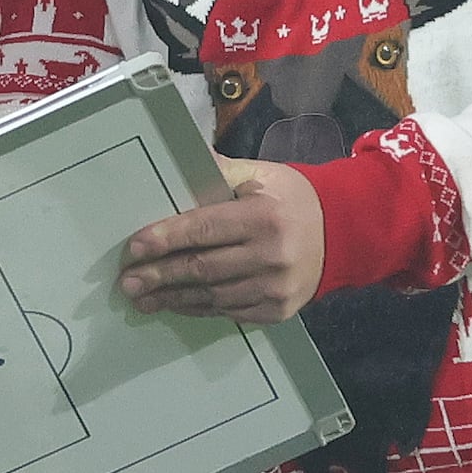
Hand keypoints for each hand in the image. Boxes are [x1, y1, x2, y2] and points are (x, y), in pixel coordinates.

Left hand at [119, 161, 323, 322]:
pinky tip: (176, 304)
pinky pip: (228, 313)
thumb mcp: (262, 175)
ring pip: (211, 297)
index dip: (166, 238)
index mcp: (263, 217)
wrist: (344, 232)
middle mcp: (270, 256)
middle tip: (127, 281)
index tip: (135, 247)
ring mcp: (275, 289)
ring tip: (142, 298)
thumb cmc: (293, 198)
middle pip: (202, 269)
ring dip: (172, 298)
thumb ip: (219, 171)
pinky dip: (198, 309)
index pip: (204, 229)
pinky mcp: (277, 311)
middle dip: (160, 275)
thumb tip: (177, 159)